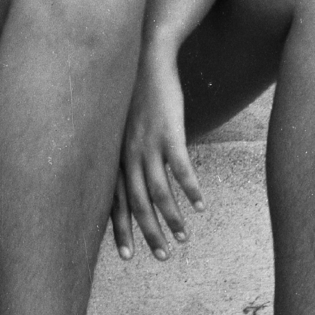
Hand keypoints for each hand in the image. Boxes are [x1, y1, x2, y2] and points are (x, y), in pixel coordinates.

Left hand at [113, 44, 204, 260]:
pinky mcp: (169, 132)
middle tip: (161, 256)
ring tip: (183, 237)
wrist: (146, 58)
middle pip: (135, 203)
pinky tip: (200, 205)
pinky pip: (180, 169)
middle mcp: (127, 154)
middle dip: (147, 233)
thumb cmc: (134, 93)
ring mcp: (147, 144)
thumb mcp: (121, 125)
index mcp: (114, 155)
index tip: (126, 256)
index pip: (113, 201)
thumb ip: (125, 152)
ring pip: (158, 191)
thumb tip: (132, 175)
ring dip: (171, 218)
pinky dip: (190, 190)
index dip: (120, 229)